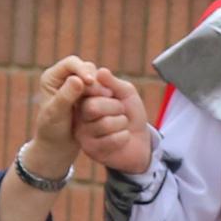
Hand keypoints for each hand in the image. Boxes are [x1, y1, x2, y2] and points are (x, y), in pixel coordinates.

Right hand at [41, 56, 154, 177]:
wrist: (140, 140)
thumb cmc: (130, 114)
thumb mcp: (126, 93)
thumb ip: (114, 83)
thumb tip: (101, 71)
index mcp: (84, 99)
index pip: (83, 89)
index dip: (100, 89)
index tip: (112, 93)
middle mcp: (79, 116)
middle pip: (92, 107)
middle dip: (115, 107)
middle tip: (121, 110)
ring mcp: (83, 134)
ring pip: (104, 124)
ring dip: (121, 123)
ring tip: (122, 124)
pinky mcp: (91, 150)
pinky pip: (111, 140)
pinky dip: (124, 137)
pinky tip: (123, 138)